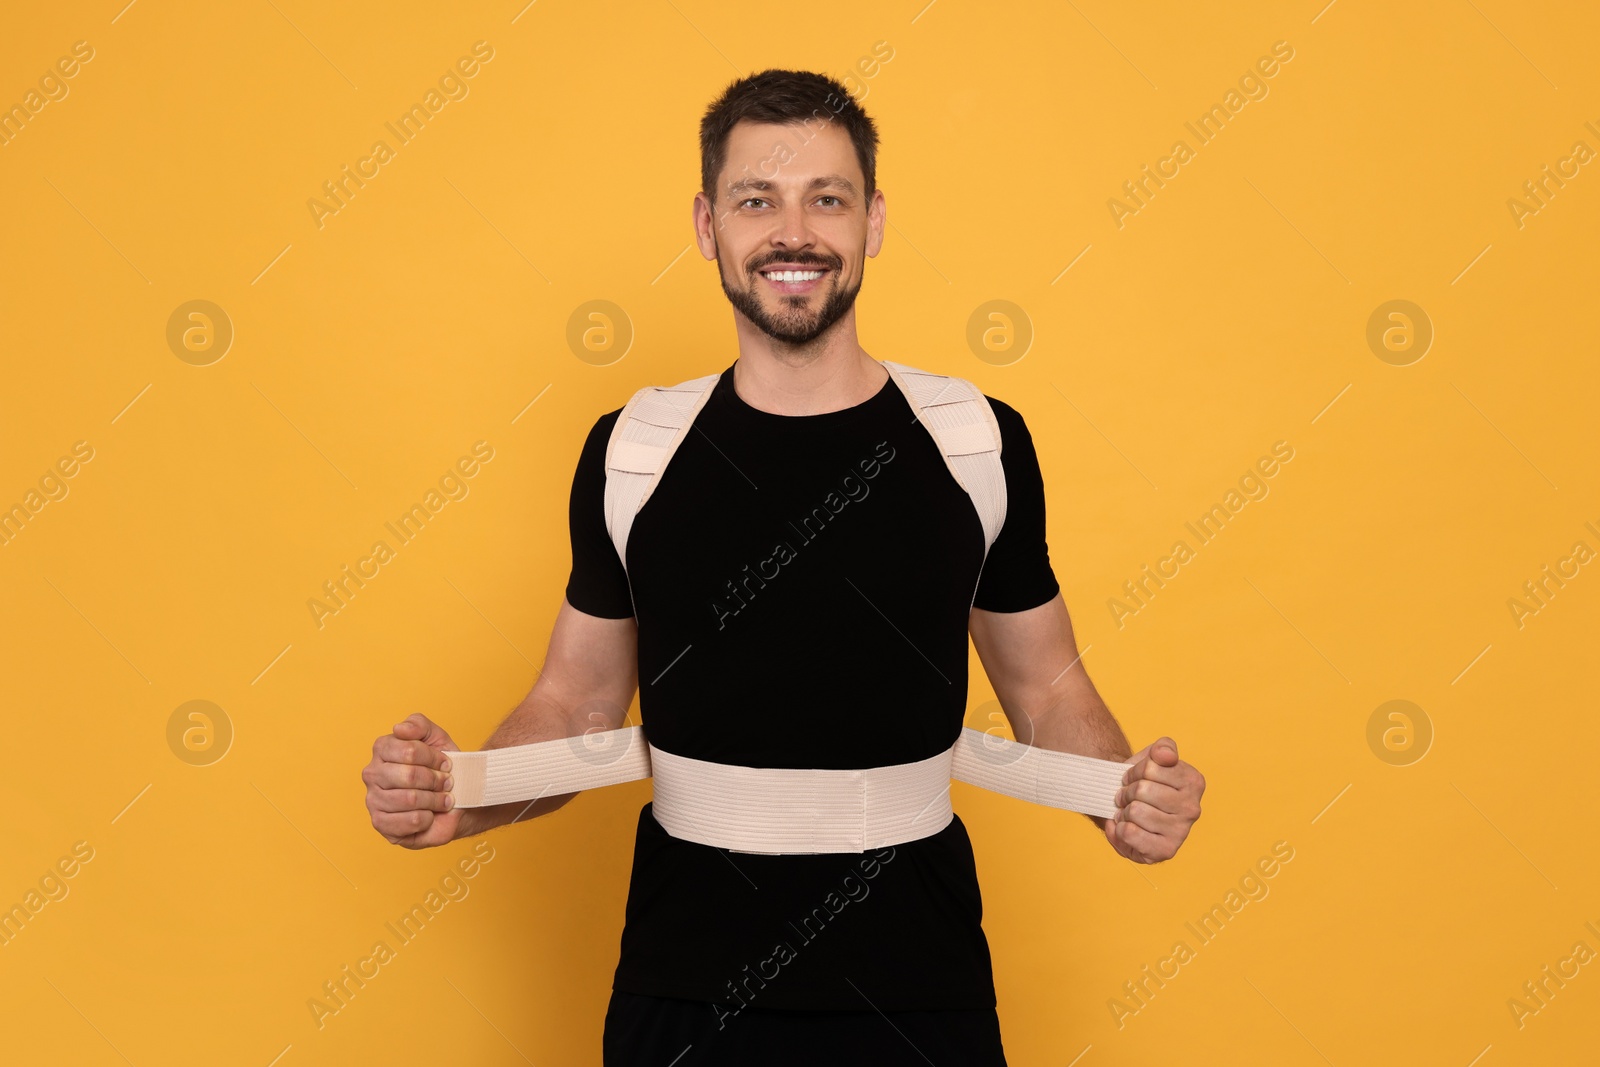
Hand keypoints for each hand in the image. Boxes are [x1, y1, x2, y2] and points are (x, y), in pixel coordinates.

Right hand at [363, 713, 463, 848]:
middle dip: (436, 781)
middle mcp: (372, 773)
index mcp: (382, 748)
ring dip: (435, 800)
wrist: (453, 799)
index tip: (446, 764)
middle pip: (409, 775)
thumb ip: (419, 724)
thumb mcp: (437, 738)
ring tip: (443, 800)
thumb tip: (399, 728)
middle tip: (446, 784)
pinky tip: (429, 815)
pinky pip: (410, 821)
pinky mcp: (380, 823)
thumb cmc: (442, 768)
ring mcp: (373, 800)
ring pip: (410, 799)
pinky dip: (428, 818)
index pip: (410, 750)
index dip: (434, 758)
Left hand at [1104, 736, 1203, 863]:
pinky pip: (1130, 833)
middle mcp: (1193, 808)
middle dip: (1126, 792)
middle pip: (1142, 790)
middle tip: (1128, 797)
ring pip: (1135, 811)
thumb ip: (1163, 747)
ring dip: (1123, 811)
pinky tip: (1127, 828)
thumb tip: (1166, 755)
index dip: (1134, 772)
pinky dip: (1119, 829)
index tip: (1136, 778)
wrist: (1131, 811)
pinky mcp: (1166, 851)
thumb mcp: (1153, 757)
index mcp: (1194, 781)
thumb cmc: (1143, 783)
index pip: (1150, 767)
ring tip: (1128, 813)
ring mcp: (1181, 832)